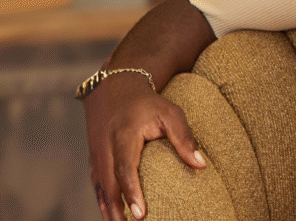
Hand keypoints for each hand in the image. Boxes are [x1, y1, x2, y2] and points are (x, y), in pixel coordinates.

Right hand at [83, 74, 205, 220]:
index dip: (132, 191)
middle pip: (108, 184)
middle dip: (117, 208)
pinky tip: (113, 215)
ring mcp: (96, 154)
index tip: (140, 213)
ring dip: (109, 208)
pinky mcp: (94, 159)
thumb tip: (201, 165)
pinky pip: (97, 184)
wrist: (115, 88)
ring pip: (100, 187)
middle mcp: (106, 147)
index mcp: (124, 135)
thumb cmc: (148, 103)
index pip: (125, 167)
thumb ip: (184, 137)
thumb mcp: (170, 113)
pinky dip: (103, 200)